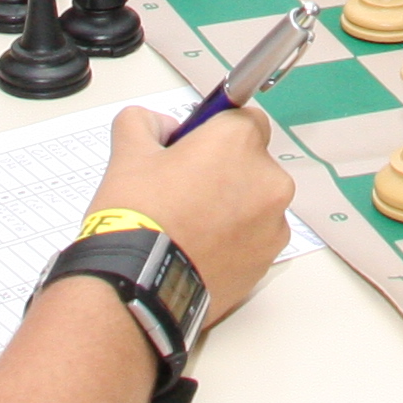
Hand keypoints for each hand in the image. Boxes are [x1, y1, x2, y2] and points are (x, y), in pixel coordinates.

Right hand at [83, 104, 293, 326]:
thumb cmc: (139, 214)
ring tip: (192, 225)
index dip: (215, 131)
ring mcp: (273, 222)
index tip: (193, 149)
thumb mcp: (128, 152)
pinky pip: (256, 237)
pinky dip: (237, 239)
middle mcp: (268, 178)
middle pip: (252, 161)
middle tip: (186, 190)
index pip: (242, 118)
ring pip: (256, 201)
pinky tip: (203, 249)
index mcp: (239, 141)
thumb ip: (145, 122)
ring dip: (235, 206)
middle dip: (226, 170)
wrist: (141, 285)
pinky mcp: (268, 259)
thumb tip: (162, 127)